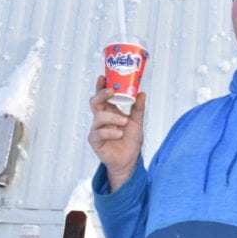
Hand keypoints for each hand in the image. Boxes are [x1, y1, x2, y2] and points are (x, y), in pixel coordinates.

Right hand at [87, 75, 145, 191]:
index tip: (103, 77)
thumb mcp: (137, 122)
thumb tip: (141, 93)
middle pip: (95, 102)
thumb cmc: (130, 141)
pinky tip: (119, 134)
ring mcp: (97, 129)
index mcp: (110, 111)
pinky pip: (99, 133)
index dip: (101, 86)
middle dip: (101, 94)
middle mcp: (101, 118)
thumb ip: (138, 108)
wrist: (129, 161)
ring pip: (99, 117)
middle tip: (111, 91)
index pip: (102, 96)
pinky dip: (110, 132)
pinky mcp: (95, 141)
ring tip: (124, 122)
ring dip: (113, 118)